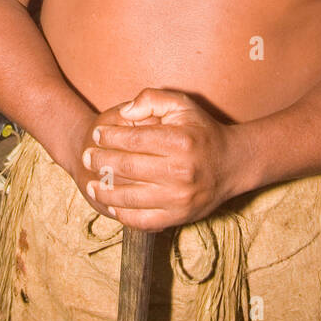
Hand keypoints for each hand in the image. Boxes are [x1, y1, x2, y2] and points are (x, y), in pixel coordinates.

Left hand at [79, 88, 241, 231]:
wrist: (233, 165)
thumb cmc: (203, 132)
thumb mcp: (183, 105)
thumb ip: (152, 99)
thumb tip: (124, 113)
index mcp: (180, 141)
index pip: (133, 139)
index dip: (109, 136)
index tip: (96, 134)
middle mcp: (180, 171)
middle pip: (127, 167)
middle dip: (101, 161)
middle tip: (86, 157)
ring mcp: (179, 198)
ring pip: (130, 197)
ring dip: (105, 191)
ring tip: (92, 184)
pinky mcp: (179, 217)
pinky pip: (143, 220)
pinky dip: (123, 214)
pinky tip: (111, 205)